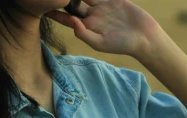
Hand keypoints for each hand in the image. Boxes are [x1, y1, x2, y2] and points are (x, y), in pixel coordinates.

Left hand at [45, 0, 161, 58]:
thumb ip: (84, 34)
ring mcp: (101, 5)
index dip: (55, 12)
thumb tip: (71, 22)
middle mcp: (92, 15)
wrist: (143, 36)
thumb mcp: (100, 43)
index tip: (42, 6)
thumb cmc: (122, 44)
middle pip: (73, 2)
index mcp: (86, 27)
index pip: (67, 18)